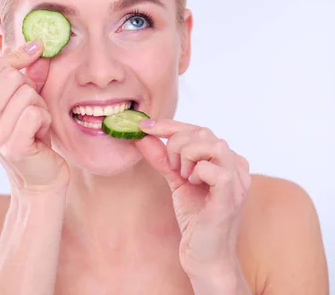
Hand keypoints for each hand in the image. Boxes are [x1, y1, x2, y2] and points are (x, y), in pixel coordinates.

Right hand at [0, 40, 68, 193]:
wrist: (41, 182)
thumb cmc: (35, 140)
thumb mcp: (29, 104)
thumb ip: (31, 76)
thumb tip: (37, 48)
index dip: (17, 55)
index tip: (38, 49)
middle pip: (10, 77)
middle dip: (31, 88)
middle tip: (35, 109)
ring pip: (26, 94)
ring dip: (41, 107)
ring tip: (38, 125)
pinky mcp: (12, 146)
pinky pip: (34, 112)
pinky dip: (45, 120)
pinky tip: (42, 135)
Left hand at [135, 119, 250, 280]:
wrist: (204, 254)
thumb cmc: (195, 218)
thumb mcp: (175, 180)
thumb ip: (162, 158)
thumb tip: (142, 136)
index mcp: (226, 159)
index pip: (198, 129)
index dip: (169, 124)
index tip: (143, 125)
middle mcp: (237, 166)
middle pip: (204, 132)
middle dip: (176, 145)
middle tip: (172, 169)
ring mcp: (238, 181)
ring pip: (213, 144)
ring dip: (187, 156)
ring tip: (184, 177)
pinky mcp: (231, 198)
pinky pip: (216, 170)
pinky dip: (197, 172)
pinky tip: (193, 184)